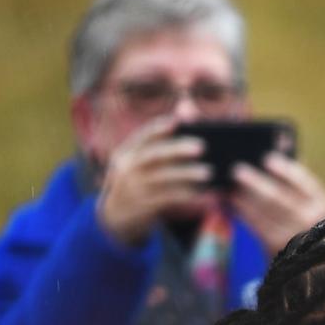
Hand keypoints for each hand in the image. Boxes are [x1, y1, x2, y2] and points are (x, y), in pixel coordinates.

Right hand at [97, 116, 211, 245]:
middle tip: (202, 147)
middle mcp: (126, 168)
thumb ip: (162, 141)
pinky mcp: (142, 206)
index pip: (142, 136)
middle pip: (153, 155)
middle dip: (177, 150)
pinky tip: (203, 193)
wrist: (116, 216)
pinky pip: (167, 199)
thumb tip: (187, 108)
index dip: (159, 127)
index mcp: (126, 152)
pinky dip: (186, 194)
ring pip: (162, 178)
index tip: (177, 121)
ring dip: (186, 174)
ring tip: (208, 172)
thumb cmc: (138, 181)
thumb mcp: (140, 162)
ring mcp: (133, 188)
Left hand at [230, 151, 324, 255]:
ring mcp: (294, 235)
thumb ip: (295, 175)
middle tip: (237, 170)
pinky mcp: (276, 246)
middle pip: (279, 197)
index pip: (304, 182)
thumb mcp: (311, 199)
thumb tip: (280, 141)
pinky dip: (243, 211)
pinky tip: (233, 200)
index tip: (267, 158)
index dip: (284, 169)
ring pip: (264, 211)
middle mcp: (311, 220)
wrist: (307, 256)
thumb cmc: (306, 217)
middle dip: (256, 183)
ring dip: (244, 196)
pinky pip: (256, 224)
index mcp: (324, 203)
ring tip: (231, 184)